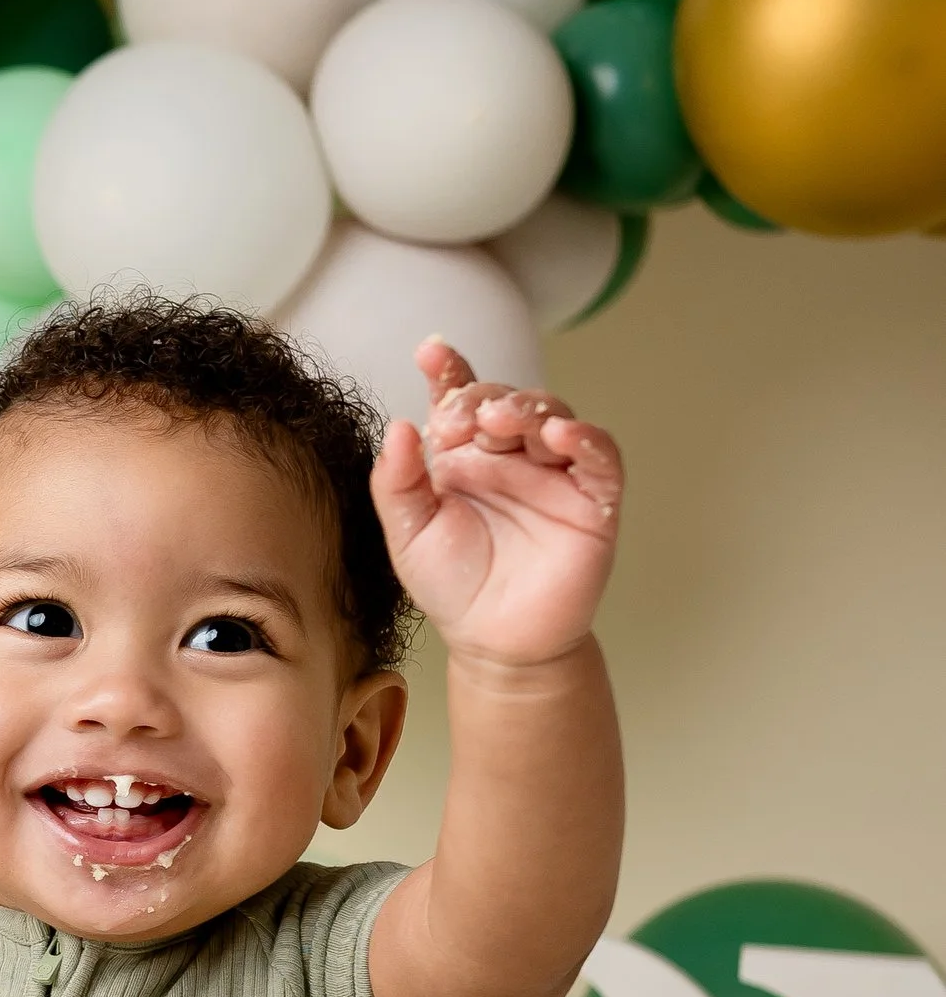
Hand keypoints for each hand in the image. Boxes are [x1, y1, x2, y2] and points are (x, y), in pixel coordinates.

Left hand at [372, 341, 623, 667]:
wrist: (495, 641)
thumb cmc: (453, 585)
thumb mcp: (409, 534)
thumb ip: (397, 483)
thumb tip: (398, 427)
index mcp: (465, 456)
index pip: (460, 400)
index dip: (450, 372)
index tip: (431, 354)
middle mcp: (511, 456)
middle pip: (508, 402)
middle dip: (485, 400)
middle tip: (462, 418)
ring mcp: (554, 475)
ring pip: (554, 418)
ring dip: (530, 410)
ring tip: (502, 421)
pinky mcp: (594, 500)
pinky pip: (600, 458)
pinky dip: (586, 440)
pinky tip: (562, 436)